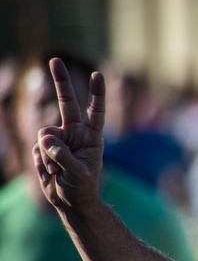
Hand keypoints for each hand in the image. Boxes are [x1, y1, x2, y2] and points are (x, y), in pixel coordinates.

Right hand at [32, 57, 105, 210]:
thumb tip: (45, 139)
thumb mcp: (79, 174)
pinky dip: (41, 162)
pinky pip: (37, 148)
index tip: (97, 74)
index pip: (96, 111)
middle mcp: (75, 133)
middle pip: (67, 103)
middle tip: (55, 59)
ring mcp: (59, 139)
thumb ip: (63, 156)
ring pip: (45, 134)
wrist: (70, 201)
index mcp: (92, 136)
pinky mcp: (44, 147)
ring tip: (58, 171)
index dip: (96, 94)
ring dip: (49, 155)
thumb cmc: (82, 187)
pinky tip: (51, 174)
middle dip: (61, 81)